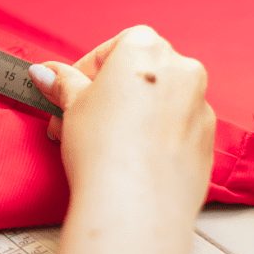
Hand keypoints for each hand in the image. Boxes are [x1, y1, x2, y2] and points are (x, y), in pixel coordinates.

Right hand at [28, 26, 214, 215]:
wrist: (135, 204)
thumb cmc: (103, 147)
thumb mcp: (71, 106)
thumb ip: (63, 83)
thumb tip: (46, 73)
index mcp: (148, 50)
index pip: (112, 48)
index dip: (84, 71)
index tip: (67, 91)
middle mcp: (183, 71)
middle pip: (138, 72)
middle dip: (107, 93)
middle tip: (77, 116)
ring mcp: (200, 107)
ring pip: (159, 101)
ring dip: (130, 114)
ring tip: (100, 140)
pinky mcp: (207, 142)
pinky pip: (174, 129)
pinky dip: (153, 136)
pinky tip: (128, 157)